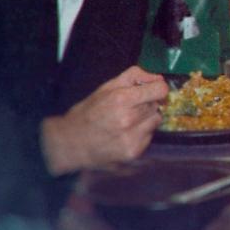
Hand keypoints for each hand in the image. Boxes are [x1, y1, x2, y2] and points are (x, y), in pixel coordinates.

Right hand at [41, 65, 168, 174]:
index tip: (153, 90)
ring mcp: (132, 138)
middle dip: (147, 104)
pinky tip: (124, 134)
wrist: (70, 144)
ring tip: (127, 122)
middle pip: (157, 105)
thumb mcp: (106, 87)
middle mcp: (128, 120)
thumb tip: (157, 78)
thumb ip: (134, 77)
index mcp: (121, 99)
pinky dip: (141, 134)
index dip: (158, 88)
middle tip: (130, 107)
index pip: (160, 90)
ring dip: (146, 119)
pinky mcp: (133, 152)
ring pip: (155, 121)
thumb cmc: (87, 113)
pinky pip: (149, 137)